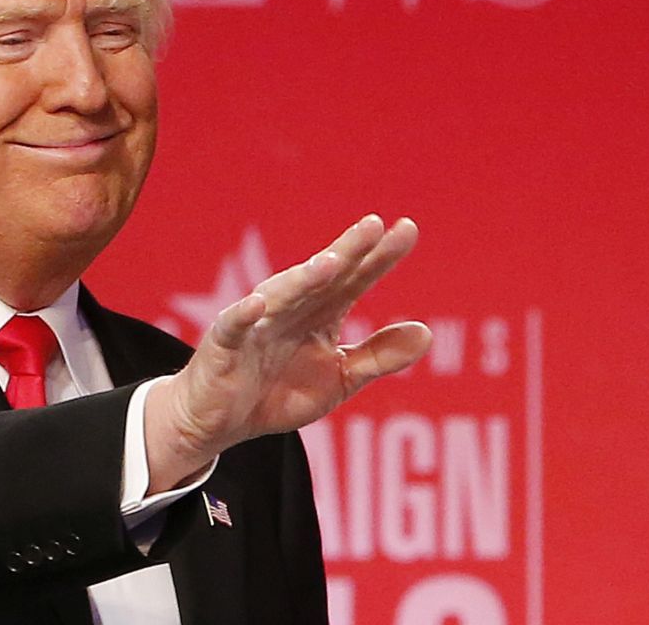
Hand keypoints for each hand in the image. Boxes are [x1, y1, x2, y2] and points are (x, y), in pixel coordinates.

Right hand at [144, 215, 430, 490]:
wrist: (221, 423)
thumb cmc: (279, 391)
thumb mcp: (339, 379)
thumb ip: (379, 356)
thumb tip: (427, 333)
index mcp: (321, 313)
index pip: (355, 279)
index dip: (379, 257)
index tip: (407, 229)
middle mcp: (291, 309)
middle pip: (323, 278)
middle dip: (347, 252)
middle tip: (373, 226)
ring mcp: (257, 326)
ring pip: (282, 296)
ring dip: (304, 279)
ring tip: (330, 263)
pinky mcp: (223, 348)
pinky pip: (233, 328)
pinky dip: (243, 316)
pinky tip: (258, 305)